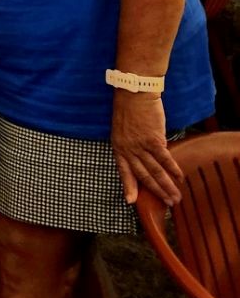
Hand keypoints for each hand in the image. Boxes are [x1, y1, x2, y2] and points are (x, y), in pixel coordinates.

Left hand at [111, 90, 182, 205]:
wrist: (133, 94)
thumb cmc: (128, 109)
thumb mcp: (122, 130)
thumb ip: (130, 145)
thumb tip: (142, 158)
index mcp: (118, 147)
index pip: (123, 171)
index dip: (128, 186)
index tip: (131, 201)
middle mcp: (128, 149)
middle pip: (143, 175)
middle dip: (156, 191)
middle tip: (167, 203)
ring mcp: (140, 145)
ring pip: (155, 170)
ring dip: (167, 185)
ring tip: (175, 197)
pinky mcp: (153, 139)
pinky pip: (164, 158)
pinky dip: (173, 169)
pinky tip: (180, 178)